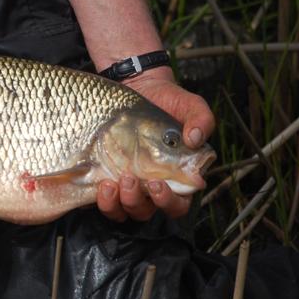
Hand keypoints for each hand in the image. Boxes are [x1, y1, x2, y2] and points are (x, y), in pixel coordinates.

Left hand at [96, 66, 214, 220]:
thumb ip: (201, 120)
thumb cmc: (168, 101)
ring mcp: (124, 185)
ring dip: (114, 204)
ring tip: (109, 183)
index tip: (158, 183)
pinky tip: (97, 181)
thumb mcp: (190, 105)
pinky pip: (99, 199)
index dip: (168, 202)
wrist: (138, 87)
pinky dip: (97, 197)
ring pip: (120, 210)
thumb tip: (195, 139)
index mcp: (175, 178)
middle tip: (129, 178)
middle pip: (144, 211)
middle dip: (135, 201)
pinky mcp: (103, 177)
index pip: (177, 204)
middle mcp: (149, 187)